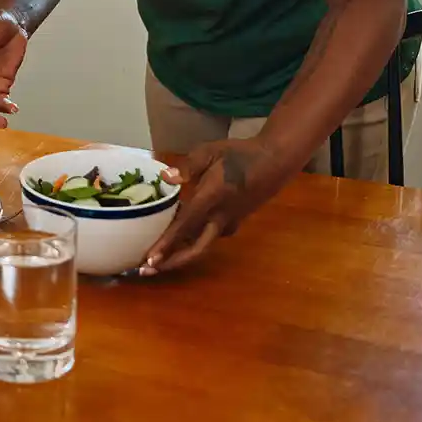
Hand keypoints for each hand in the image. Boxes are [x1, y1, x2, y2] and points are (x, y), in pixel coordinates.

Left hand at [140, 137, 286, 274]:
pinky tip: (179, 237)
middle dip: (172, 262)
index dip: (167, 244)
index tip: (150, 259)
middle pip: (196, 250)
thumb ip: (188, 166)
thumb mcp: (210, 151)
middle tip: (148, 270)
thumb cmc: (240, 154)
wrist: (274, 162)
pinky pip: (209, 237)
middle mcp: (220, 217)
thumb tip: (166, 177)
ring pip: (202, 246)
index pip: (185, 226)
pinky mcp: (233, 223)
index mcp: (212, 198)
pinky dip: (192, 242)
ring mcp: (228, 223)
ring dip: (180, 255)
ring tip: (158, 259)